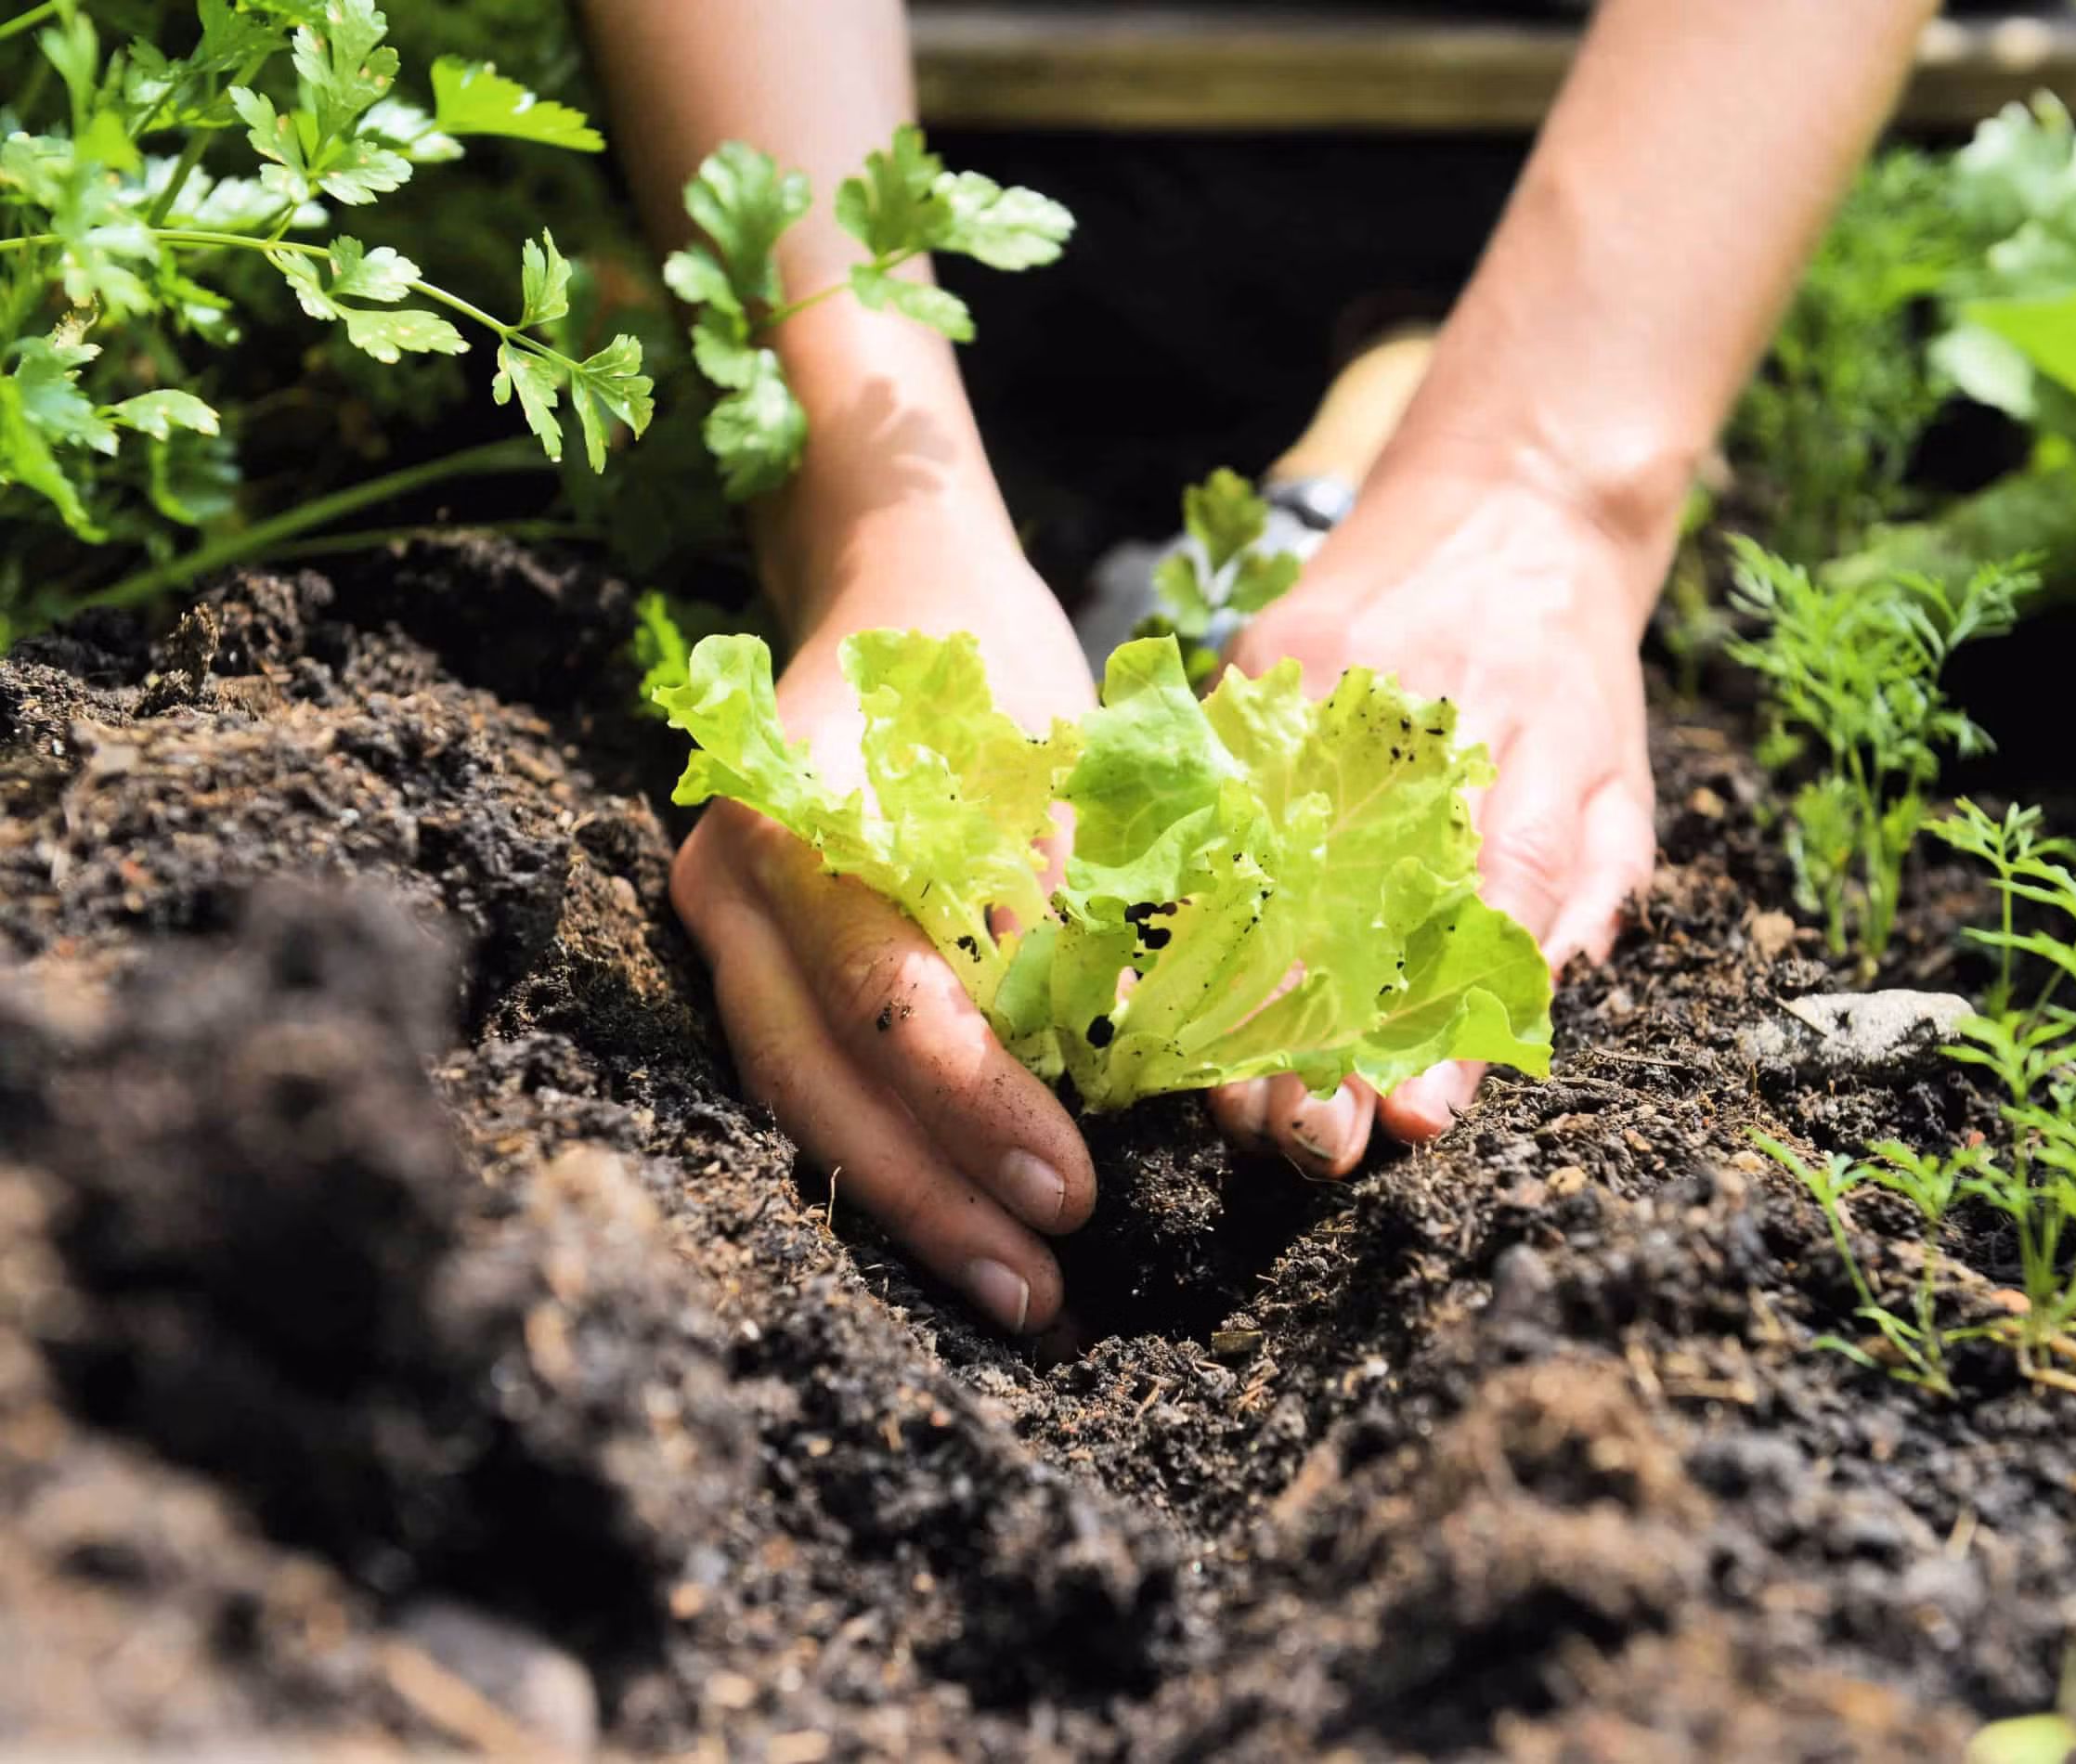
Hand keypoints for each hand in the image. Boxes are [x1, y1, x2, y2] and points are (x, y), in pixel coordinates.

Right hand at [670, 524, 1098, 1334]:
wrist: (890, 583)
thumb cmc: (991, 663)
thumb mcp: (1057, 762)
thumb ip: (1071, 907)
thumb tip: (1118, 1071)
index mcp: (807, 817)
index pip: (885, 996)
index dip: (978, 1106)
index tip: (1076, 1190)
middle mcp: (733, 881)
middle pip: (816, 1077)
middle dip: (931, 1196)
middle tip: (1038, 1292)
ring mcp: (720, 923)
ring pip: (792, 1097)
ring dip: (901, 1203)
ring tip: (1011, 1292)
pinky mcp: (744, 956)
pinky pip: (797, 1077)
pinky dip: (876, 1155)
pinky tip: (954, 1225)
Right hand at [1211, 458, 1663, 1172]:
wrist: (1509, 497)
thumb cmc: (1571, 669)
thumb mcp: (1621, 777)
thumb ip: (1590, 890)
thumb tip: (1532, 1006)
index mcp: (1537, 752)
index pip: (1492, 904)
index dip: (1448, 1022)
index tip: (1409, 1121)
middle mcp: (1428, 718)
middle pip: (1362, 899)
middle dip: (1324, 1036)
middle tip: (1304, 1143)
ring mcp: (1330, 685)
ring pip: (1269, 856)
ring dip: (1245, 991)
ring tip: (1231, 1096)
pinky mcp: (1261, 662)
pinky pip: (1211, 793)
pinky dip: (1185, 892)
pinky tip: (1166, 980)